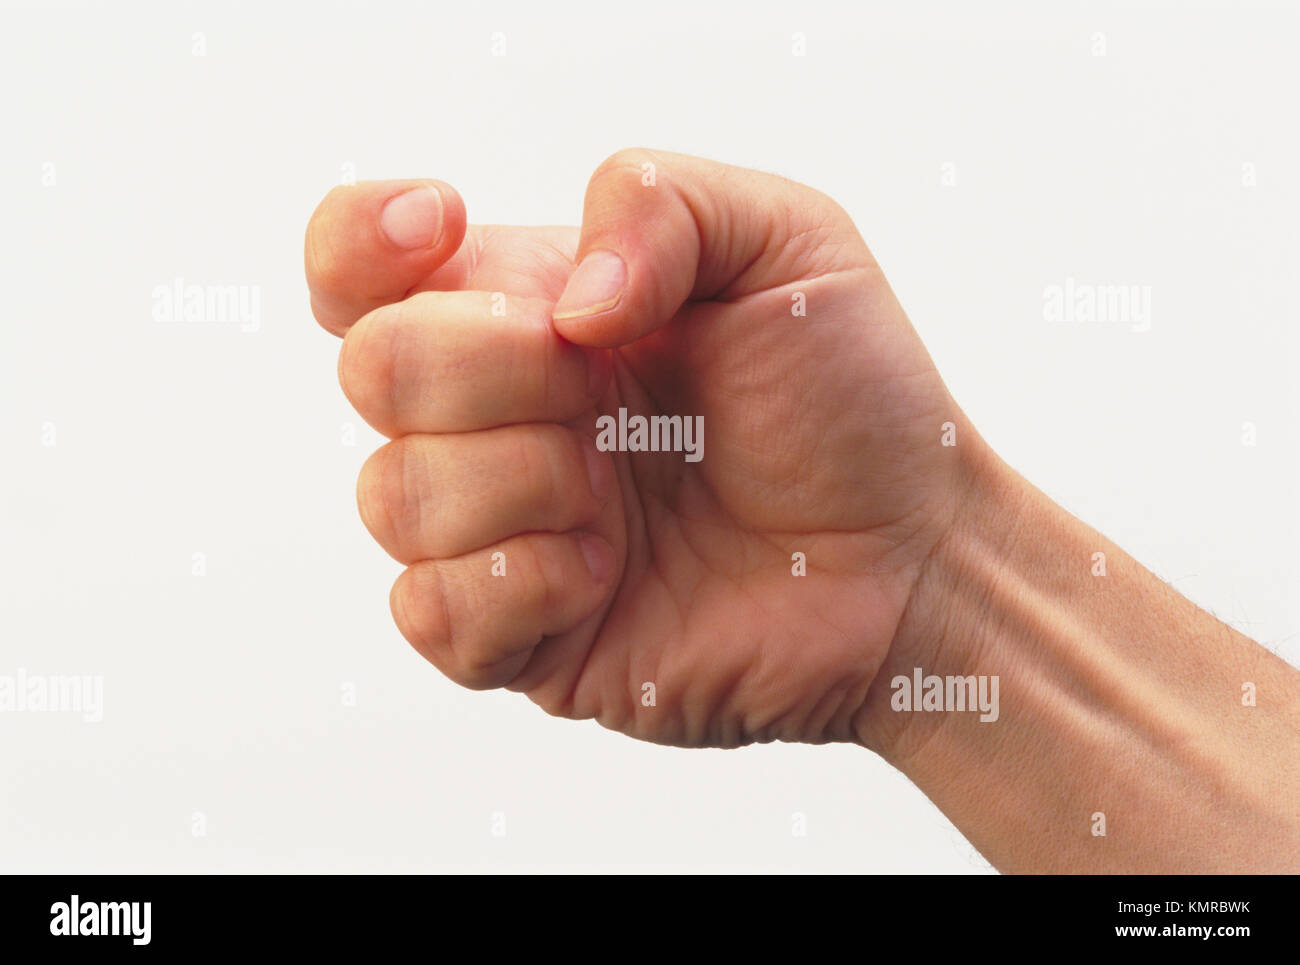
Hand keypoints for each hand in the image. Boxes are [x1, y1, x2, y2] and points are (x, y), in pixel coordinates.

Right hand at [304, 150, 977, 747]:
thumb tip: (561, 302)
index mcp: (531, 310)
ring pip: (394, 494)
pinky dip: (520, 582)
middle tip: (608, 388)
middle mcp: (496, 416)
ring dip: (526, 479)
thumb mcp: (787, 243)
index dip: (360, 243)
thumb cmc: (851, 399)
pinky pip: (432, 610)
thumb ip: (661, 204)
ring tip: (628, 491)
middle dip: (492, 366)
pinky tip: (606, 572)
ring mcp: (501, 529)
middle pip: (374, 369)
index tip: (445, 225)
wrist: (908, 558)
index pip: (358, 267)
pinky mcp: (518, 636)